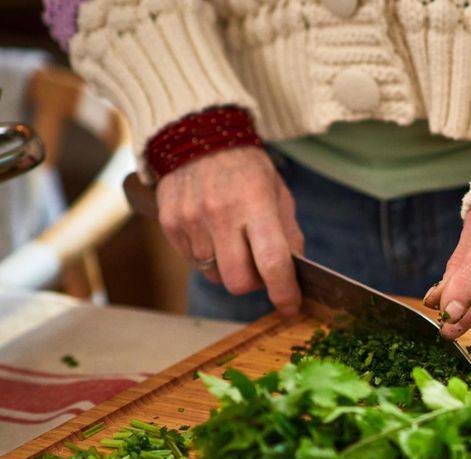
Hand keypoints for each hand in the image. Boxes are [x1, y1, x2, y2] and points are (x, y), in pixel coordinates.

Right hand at [156, 146, 304, 313]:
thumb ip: (289, 233)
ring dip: (229, 267)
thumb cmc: (246, 168)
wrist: (196, 135)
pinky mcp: (169, 224)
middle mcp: (220, 213)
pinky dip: (207, 256)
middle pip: (238, 281)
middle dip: (254, 284)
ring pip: (214, 275)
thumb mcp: (278, 193)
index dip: (284, 292)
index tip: (291, 306)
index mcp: (255, 203)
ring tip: (233, 239)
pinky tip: (212, 232)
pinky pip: (192, 261)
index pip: (272, 262)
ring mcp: (190, 220)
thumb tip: (296, 273)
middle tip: (260, 268)